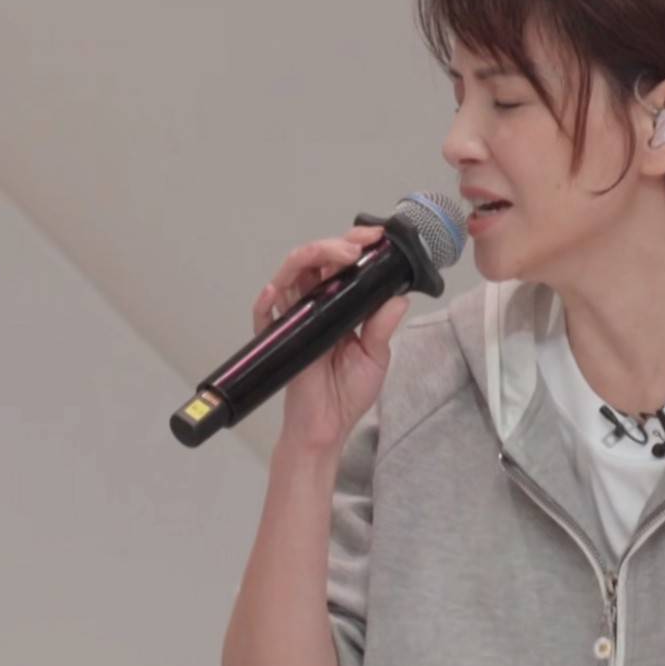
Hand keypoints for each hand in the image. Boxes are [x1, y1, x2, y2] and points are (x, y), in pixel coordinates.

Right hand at [251, 226, 409, 456]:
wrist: (327, 427)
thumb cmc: (347, 393)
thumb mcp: (375, 356)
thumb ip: (383, 325)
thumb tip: (400, 296)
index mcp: (339, 305)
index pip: (341, 265)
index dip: (355, 246)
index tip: (376, 239)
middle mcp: (314, 305)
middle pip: (314, 260)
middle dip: (335, 244)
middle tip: (360, 246)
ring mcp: (294, 319)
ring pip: (290, 274)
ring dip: (311, 256)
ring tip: (340, 256)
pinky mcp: (278, 338)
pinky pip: (264, 315)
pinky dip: (266, 300)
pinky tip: (276, 291)